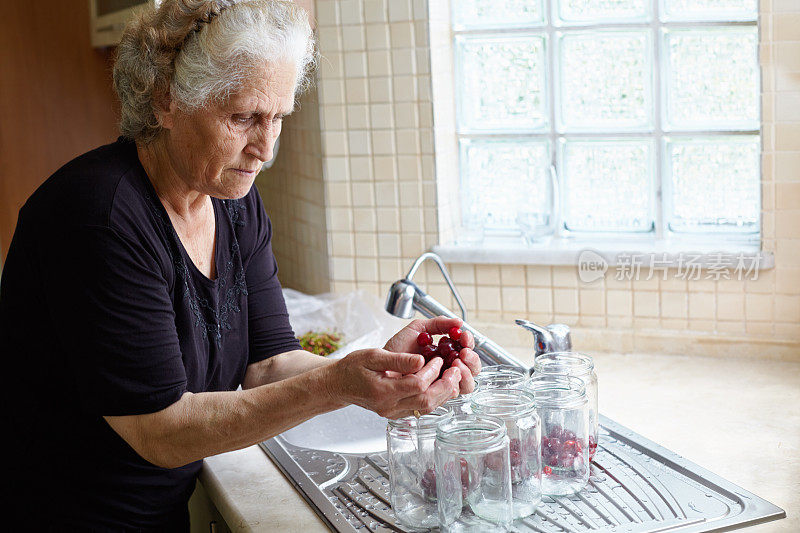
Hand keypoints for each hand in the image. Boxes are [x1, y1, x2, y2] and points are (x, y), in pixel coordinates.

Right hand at [325, 348, 461, 418]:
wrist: (338, 384)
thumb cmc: (352, 368)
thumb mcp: (372, 356)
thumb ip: (397, 360)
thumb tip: (420, 360)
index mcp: (383, 391)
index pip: (417, 384)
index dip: (432, 371)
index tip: (437, 359)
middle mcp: (389, 406)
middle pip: (426, 401)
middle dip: (445, 385)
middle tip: (455, 369)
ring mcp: (394, 412)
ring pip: (427, 408)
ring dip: (444, 393)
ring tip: (452, 377)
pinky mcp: (397, 413)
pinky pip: (421, 409)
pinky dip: (435, 397)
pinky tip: (440, 385)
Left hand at [383, 316, 480, 394]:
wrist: (377, 366)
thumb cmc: (396, 349)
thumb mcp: (417, 330)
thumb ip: (438, 324)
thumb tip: (458, 322)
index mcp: (446, 352)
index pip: (468, 350)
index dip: (469, 343)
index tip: (463, 337)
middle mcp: (448, 369)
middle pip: (473, 369)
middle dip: (472, 360)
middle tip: (462, 353)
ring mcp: (442, 383)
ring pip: (466, 384)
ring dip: (466, 373)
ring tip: (455, 363)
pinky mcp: (434, 396)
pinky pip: (450, 395)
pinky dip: (452, 385)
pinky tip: (446, 375)